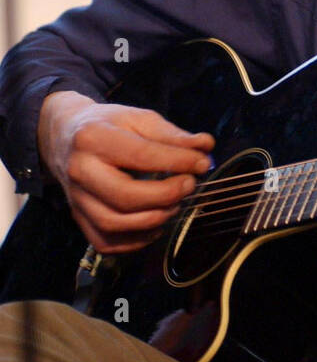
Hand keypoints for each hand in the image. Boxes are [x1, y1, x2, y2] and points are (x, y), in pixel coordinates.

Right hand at [37, 90, 214, 253]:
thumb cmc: (109, 126)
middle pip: (125, 197)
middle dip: (166, 195)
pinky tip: (154, 224)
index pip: (142, 156)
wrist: (65, 136)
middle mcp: (79, 171)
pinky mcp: (78, 218)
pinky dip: (136, 241)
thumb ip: (173, 135)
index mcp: (93, 138)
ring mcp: (76, 198)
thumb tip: (206, 147)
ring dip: (154, 219)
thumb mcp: (139, 119)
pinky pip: (106, 242)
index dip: (178, 162)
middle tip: (189, 185)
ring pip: (114, 224)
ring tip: (174, 204)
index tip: (203, 163)